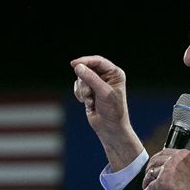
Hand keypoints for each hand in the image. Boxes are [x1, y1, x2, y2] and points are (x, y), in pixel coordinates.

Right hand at [71, 55, 143, 169]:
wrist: (110, 128)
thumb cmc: (112, 110)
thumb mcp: (103, 93)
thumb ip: (91, 78)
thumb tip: (77, 67)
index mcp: (115, 73)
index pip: (98, 61)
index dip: (86, 61)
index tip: (74, 64)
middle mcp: (106, 77)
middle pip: (87, 69)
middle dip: (85, 82)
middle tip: (88, 93)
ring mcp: (97, 84)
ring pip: (81, 78)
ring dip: (83, 90)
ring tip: (90, 100)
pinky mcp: (89, 92)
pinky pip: (78, 86)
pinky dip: (80, 94)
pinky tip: (87, 103)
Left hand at [142, 148, 189, 189]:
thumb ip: (181, 166)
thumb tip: (168, 170)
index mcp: (184, 155)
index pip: (165, 152)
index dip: (156, 159)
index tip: (154, 164)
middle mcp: (176, 159)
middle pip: (155, 160)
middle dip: (150, 168)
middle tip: (148, 175)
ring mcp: (169, 170)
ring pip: (151, 172)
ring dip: (147, 180)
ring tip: (147, 185)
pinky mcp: (164, 182)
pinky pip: (150, 186)